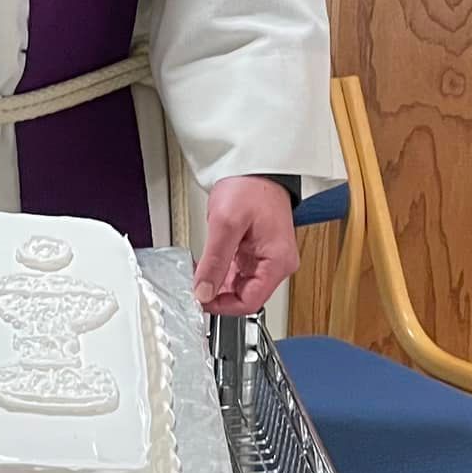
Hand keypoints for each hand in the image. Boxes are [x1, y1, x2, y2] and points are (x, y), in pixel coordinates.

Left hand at [193, 175, 297, 316]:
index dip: (223, 307)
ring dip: (217, 283)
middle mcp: (277, 263)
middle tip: (193, 286)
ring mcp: (267, 257)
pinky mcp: (257, 250)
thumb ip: (214, 262)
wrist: (255, 166)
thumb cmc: (250, 186)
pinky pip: (237, 271)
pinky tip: (206, 265)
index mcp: (278, 261)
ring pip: (239, 285)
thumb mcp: (225, 224)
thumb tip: (203, 292)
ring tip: (197, 273)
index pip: (250, 302)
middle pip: (245, 296)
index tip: (200, 302)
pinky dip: (220, 271)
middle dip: (218, 294)